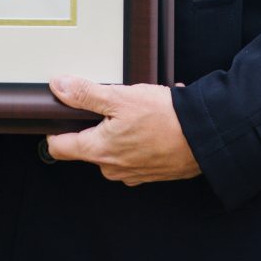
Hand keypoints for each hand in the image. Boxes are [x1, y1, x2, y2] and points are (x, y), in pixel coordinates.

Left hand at [44, 76, 200, 184]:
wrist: (205, 137)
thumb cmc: (165, 118)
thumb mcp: (120, 97)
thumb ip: (85, 94)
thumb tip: (58, 86)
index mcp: (98, 151)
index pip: (58, 148)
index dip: (55, 129)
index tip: (62, 116)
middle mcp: (111, 168)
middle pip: (87, 147)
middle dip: (95, 126)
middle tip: (112, 107)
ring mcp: (131, 173)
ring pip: (112, 151)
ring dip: (119, 133)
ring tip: (138, 114)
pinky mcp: (150, 173)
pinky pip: (134, 155)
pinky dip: (138, 140)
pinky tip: (152, 125)